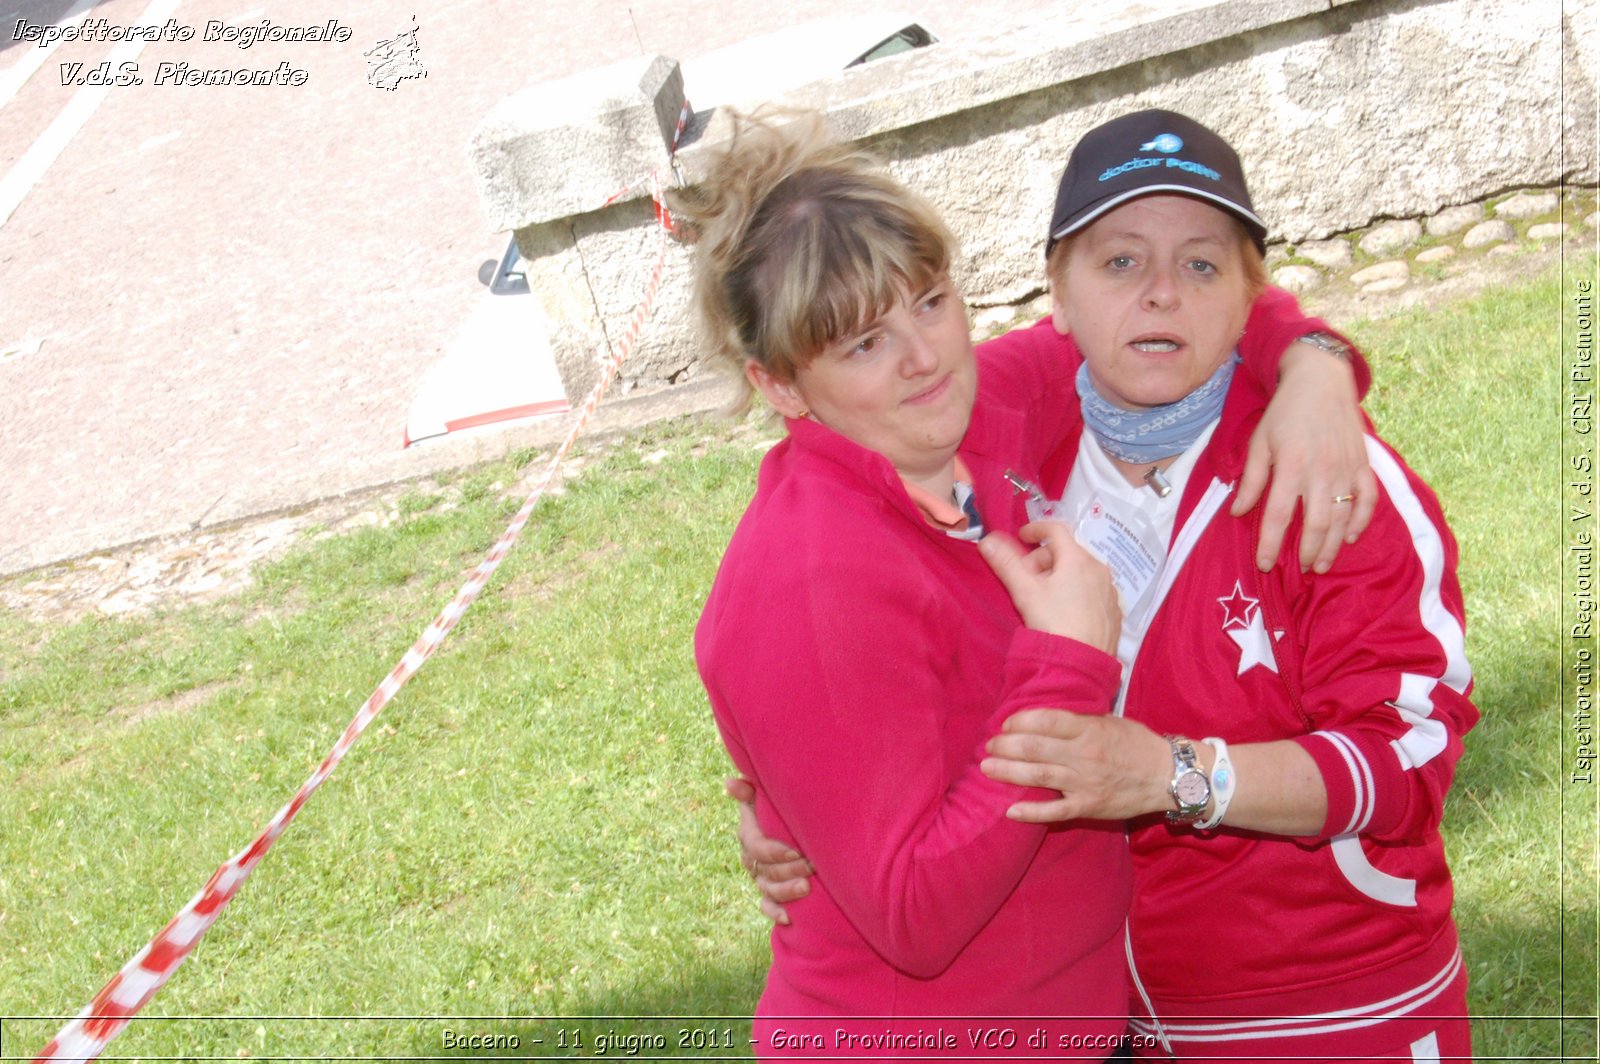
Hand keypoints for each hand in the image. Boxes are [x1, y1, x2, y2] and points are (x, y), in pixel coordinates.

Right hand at [725, 776, 812, 924]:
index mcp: (749, 836)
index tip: (797, 852)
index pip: (757, 847)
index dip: (775, 851)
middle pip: (766, 871)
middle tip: (812, 868)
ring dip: (786, 891)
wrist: (794, 828)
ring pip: (768, 889)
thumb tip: (730, 783)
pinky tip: (789, 918)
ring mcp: (760, 878)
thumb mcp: (765, 797)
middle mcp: (752, 859)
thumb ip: (751, 790)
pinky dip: (775, 913)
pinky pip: (766, 907)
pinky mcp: (769, 894)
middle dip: (789, 871)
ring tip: (807, 888)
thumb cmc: (779, 808)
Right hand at [979, 521, 1119, 653]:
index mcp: (1077, 559)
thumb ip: (1006, 563)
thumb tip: (987, 540)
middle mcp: (1099, 570)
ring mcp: (1110, 592)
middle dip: (1044, 561)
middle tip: (1027, 580)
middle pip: (1067, 553)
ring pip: (1081, 573)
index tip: (1021, 538)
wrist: (1080, 666)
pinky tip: (1065, 614)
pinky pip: (1093, 591)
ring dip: (1061, 577)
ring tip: (1045, 599)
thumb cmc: (1052, 623)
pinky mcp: (1114, 612)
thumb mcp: (1024, 592)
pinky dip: (1077, 593)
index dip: (1036, 529)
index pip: (1056, 530)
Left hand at [981, 710, 1170, 821]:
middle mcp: (1084, 755)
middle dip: (1005, 746)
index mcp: (1090, 730)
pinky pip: (1054, 812)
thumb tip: (1043, 718)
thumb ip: (1079, 720)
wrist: (1169, 777)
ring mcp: (1085, 783)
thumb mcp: (1110, 721)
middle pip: (1034, 748)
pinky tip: (1009, 810)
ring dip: (1007, 772)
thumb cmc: (1137, 744)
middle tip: (989, 745)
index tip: (1006, 723)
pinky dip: (1030, 811)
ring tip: (987, 768)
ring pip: (1037, 777)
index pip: (1046, 721)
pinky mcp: (1088, 807)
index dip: (1020, 721)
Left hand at [1233, 341, 1377, 572]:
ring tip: (1321, 564)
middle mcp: (1321, 471)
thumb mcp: (1259, 442)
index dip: (1270, 544)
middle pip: (1316, 524)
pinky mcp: (1363, 464)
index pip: (1278, 516)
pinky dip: (1361, 522)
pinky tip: (1350, 537)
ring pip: (1343, 518)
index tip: (1265, 564)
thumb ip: (1252, 480)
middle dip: (1307, 552)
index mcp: (1290, 466)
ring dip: (1332, 546)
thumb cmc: (1284, 412)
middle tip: (1300, 569)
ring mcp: (1346, 469)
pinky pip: (1368, 500)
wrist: (1321, 380)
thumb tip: (1238, 513)